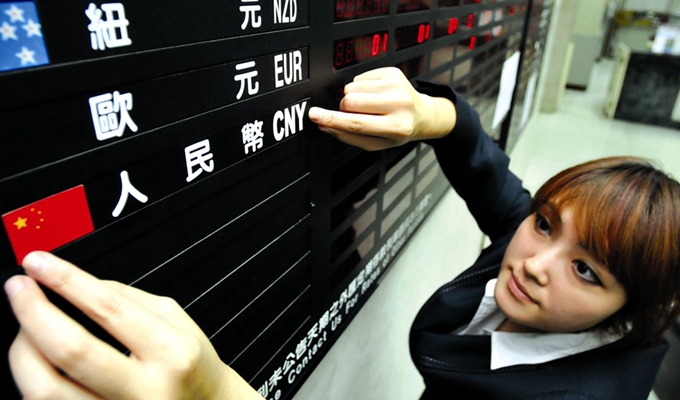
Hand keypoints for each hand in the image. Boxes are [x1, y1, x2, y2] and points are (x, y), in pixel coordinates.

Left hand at [5, 251, 262, 399]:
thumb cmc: (190, 367)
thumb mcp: (177, 321)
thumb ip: (130, 299)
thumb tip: (79, 284)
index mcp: (171, 352)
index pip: (109, 309)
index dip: (67, 281)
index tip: (39, 262)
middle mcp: (145, 390)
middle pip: (72, 352)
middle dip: (33, 312)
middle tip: (18, 288)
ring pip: (45, 390)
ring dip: (23, 350)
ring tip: (24, 328)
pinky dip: (33, 379)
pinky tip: (37, 360)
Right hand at [308, 67, 455, 150]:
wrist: (422, 114)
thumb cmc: (398, 130)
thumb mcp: (377, 143)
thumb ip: (350, 136)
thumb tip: (325, 125)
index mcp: (395, 127)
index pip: (356, 123)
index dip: (332, 119)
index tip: (314, 115)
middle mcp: (398, 104)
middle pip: (349, 101)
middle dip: (345, 108)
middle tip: (359, 114)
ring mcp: (396, 85)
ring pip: (351, 88)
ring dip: (354, 97)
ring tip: (370, 105)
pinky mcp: (392, 72)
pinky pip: (359, 77)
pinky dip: (362, 87)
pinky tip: (375, 95)